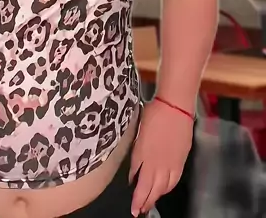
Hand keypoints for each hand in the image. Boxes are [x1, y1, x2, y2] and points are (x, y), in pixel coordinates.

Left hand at [129, 99, 193, 215]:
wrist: (175, 106)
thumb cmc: (154, 114)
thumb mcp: (139, 135)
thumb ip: (137, 158)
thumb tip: (134, 175)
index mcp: (145, 157)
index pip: (140, 184)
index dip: (137, 198)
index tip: (133, 208)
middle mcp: (158, 164)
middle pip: (152, 189)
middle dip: (146, 202)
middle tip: (140, 211)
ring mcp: (171, 163)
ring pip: (164, 188)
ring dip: (156, 197)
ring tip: (150, 203)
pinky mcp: (181, 160)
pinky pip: (174, 180)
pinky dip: (168, 188)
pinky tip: (165, 190)